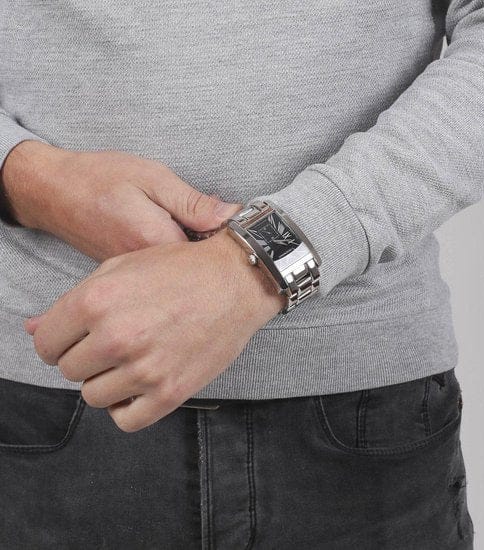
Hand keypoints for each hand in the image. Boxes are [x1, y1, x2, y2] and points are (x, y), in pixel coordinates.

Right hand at [1, 140, 241, 259]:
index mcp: (155, 241)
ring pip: (181, 276)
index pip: (209, 256)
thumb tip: (231, 216)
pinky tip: (178, 243)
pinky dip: (178, 262)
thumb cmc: (99, 177)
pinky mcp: (130, 275)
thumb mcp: (151, 177)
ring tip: (201, 236)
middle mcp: (146, 268)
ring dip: (196, 260)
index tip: (244, 232)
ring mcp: (136, 277)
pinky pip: (164, 275)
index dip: (230, 244)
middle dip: (217, 256)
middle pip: (197, 271)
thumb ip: (191, 201)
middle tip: (227, 233)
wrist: (52, 192)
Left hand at [23, 228, 285, 431]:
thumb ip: (72, 301)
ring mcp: (144, 369)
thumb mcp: (121, 268)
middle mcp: (116, 337)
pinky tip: (140, 385)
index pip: (46, 344)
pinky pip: (126, 420)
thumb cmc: (180, 269)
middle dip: (86, 357)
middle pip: (69, 370)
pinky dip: (127, 406)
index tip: (77, 339)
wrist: (236, 281)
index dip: (60, 341)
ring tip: (132, 360)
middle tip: (114, 343)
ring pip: (94, 396)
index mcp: (96, 301)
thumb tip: (31, 330)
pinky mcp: (170, 392)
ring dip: (107, 381)